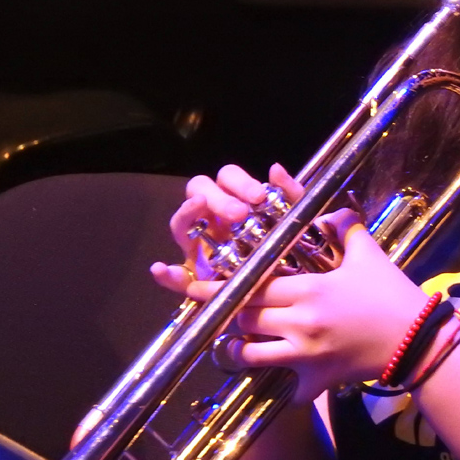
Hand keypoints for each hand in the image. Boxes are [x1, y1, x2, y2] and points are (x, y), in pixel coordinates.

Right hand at [152, 163, 303, 291]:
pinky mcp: (196, 276)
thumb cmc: (290, 247)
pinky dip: (167, 273)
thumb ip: (291, 195)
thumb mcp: (296, 220)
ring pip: (180, 222)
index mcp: (236, 198)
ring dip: (188, 215)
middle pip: (199, 189)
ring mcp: (199, 243)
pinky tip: (162, 270)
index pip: (228, 176)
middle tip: (239, 213)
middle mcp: (212, 215)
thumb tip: (275, 168)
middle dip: (217, 198)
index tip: (259, 196)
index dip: (241, 182)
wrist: (290, 291)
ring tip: (200, 214)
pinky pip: (176, 275)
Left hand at [184, 208, 429, 402]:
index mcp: (309, 289)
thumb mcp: (367, 253)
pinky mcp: (316, 381)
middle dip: (225, 313)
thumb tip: (328, 205)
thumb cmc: (391, 292)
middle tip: (211, 308)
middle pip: (244, 319)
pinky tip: (281, 377)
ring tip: (238, 339)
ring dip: (240, 347)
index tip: (192, 284)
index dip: (219, 285)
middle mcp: (300, 323)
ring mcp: (305, 356)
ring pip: (251, 355)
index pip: (251, 285)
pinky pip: (286, 388)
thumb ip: (343, 225)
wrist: (417, 338)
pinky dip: (280, 384)